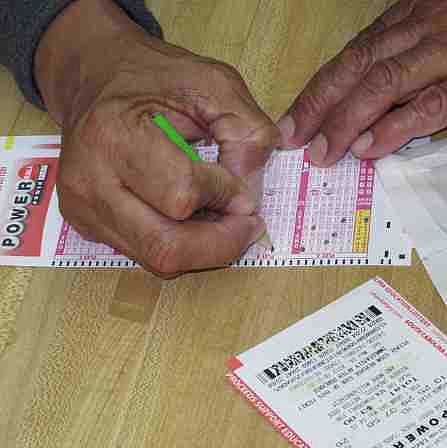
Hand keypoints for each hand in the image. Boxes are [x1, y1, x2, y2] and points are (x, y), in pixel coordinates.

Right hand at [35, 0, 278, 276]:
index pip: (182, 194)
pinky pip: (146, 254)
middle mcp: (88, 181)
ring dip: (205, 250)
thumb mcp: (212, 82)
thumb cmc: (153, 77)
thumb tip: (251, 191)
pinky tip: (194, 218)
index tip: (244, 187)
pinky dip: (182, 245)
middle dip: (221, 244)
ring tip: (225, 219)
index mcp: (114, 135)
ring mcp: (83, 209)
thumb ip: (246, 129)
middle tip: (248, 224)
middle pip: (166, 247)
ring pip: (157, 260)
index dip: (226, 196)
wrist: (93, 76)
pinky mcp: (87, 225)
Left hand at [279, 0, 446, 165]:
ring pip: (388, 83)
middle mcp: (429, 28)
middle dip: (320, 105)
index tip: (295, 120)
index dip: (320, 88)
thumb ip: (414, 59)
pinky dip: (398, 125)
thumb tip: (373, 107)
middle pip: (360, 66)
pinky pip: (434, 104)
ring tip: (324, 152)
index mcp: (416, 16)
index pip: (355, 53)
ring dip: (349, 119)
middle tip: (295, 140)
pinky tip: (373, 146)